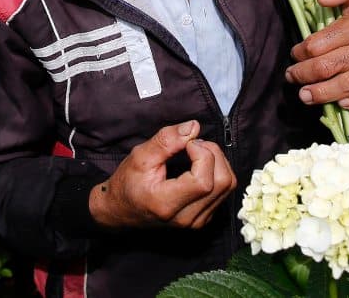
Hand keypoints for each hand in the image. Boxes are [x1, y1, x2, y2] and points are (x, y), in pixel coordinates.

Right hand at [88, 120, 236, 229]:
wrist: (121, 211)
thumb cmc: (127, 183)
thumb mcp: (140, 156)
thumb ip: (167, 140)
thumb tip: (194, 127)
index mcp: (167, 204)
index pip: (203, 181)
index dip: (202, 154)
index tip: (187, 143)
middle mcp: (186, 218)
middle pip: (222, 182)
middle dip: (213, 153)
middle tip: (193, 144)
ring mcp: (197, 221)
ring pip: (227, 185)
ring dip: (217, 161)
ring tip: (196, 153)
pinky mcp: (204, 218)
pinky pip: (224, 191)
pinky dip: (216, 171)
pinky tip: (199, 166)